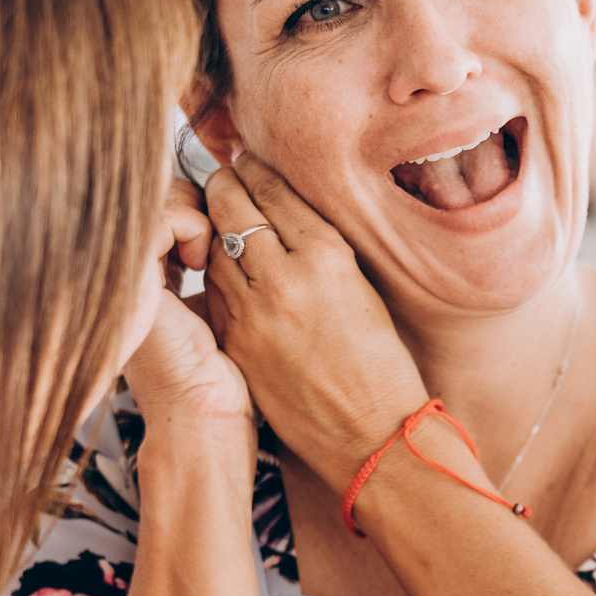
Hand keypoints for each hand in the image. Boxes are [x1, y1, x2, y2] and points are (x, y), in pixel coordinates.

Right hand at [123, 174, 253, 440]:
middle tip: (222, 229)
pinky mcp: (127, 273)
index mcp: (142, 274)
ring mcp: (120, 268)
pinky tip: (200, 260)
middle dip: (197, 200)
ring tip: (210, 252)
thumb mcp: (215, 305)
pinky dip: (188, 226)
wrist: (201, 414)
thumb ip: (212, 264)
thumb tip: (234, 218)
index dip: (196, 203)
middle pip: (155, 194)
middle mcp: (124, 267)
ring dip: (195, 212)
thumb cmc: (218, 373)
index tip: (226, 226)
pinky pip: (158, 215)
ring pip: (156, 198)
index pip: (163, 205)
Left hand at [198, 151, 428, 488]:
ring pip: (217, 246)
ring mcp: (255, 312)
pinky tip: (219, 263)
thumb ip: (322, 249)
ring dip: (214, 226)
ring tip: (218, 213)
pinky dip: (216, 271)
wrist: (371, 437)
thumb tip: (286, 211)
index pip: (275, 191)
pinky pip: (217, 291)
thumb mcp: (364, 289)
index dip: (255, 168)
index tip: (248, 159)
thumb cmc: (381, 365)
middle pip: (235, 208)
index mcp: (329, 258)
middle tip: (223, 174)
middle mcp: (287, 279)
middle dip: (225, 185)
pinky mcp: (237, 343)